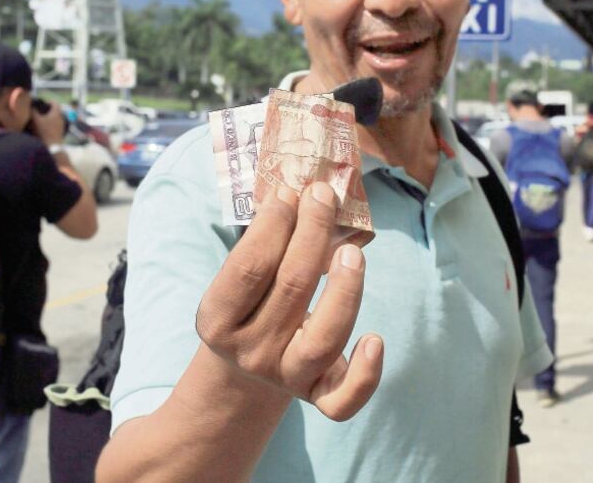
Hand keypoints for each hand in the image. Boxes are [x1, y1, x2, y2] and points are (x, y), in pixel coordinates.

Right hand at [30, 100, 65, 145]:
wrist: (52, 147)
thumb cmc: (44, 132)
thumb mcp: (36, 120)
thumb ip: (33, 111)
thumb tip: (31, 106)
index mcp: (57, 112)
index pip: (54, 102)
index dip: (47, 102)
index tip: (41, 104)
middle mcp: (61, 118)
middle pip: (55, 110)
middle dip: (47, 110)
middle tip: (38, 112)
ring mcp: (61, 125)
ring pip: (55, 118)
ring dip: (48, 118)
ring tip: (39, 120)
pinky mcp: (60, 132)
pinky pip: (55, 125)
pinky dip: (50, 124)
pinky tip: (43, 128)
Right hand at [195, 182, 382, 421]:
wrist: (243, 374)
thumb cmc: (247, 308)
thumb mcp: (238, 282)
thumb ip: (263, 247)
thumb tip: (302, 192)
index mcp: (217, 321)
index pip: (249, 269)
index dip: (273, 226)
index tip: (289, 192)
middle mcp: (250, 352)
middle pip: (292, 289)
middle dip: (312, 234)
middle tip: (324, 195)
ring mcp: (284, 377)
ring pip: (325, 338)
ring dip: (346, 289)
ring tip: (353, 250)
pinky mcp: (316, 396)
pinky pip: (343, 400)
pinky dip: (364, 375)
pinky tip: (375, 339)